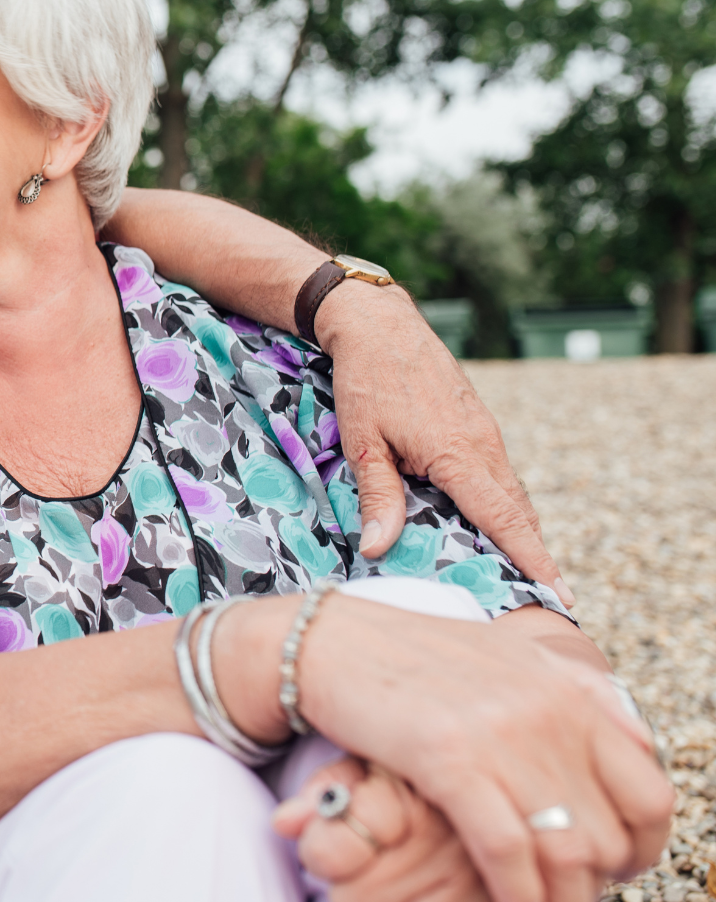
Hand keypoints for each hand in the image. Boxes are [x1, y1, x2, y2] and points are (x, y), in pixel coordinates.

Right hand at [284, 596, 674, 901]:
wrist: (328, 641)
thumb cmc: (412, 653)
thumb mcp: (507, 655)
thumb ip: (575, 689)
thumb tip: (636, 735)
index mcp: (568, 692)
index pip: (649, 792)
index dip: (642, 845)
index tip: (616, 864)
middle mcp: (547, 712)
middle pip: (609, 834)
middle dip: (592, 879)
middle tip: (563, 888)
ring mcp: (499, 736)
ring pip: (566, 851)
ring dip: (558, 895)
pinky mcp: (449, 760)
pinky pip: (507, 851)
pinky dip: (516, 891)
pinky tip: (507, 900)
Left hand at [314, 282, 572, 605]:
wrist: (380, 326)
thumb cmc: (367, 382)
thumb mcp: (363, 442)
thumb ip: (378, 496)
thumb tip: (379, 548)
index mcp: (459, 454)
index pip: (503, 518)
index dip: (531, 558)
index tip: (560, 592)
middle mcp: (483, 445)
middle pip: (516, 512)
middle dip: (531, 554)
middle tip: (543, 598)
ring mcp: (484, 433)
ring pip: (509, 492)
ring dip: (517, 529)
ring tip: (521, 571)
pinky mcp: (476, 425)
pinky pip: (497, 474)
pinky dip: (502, 503)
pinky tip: (491, 522)